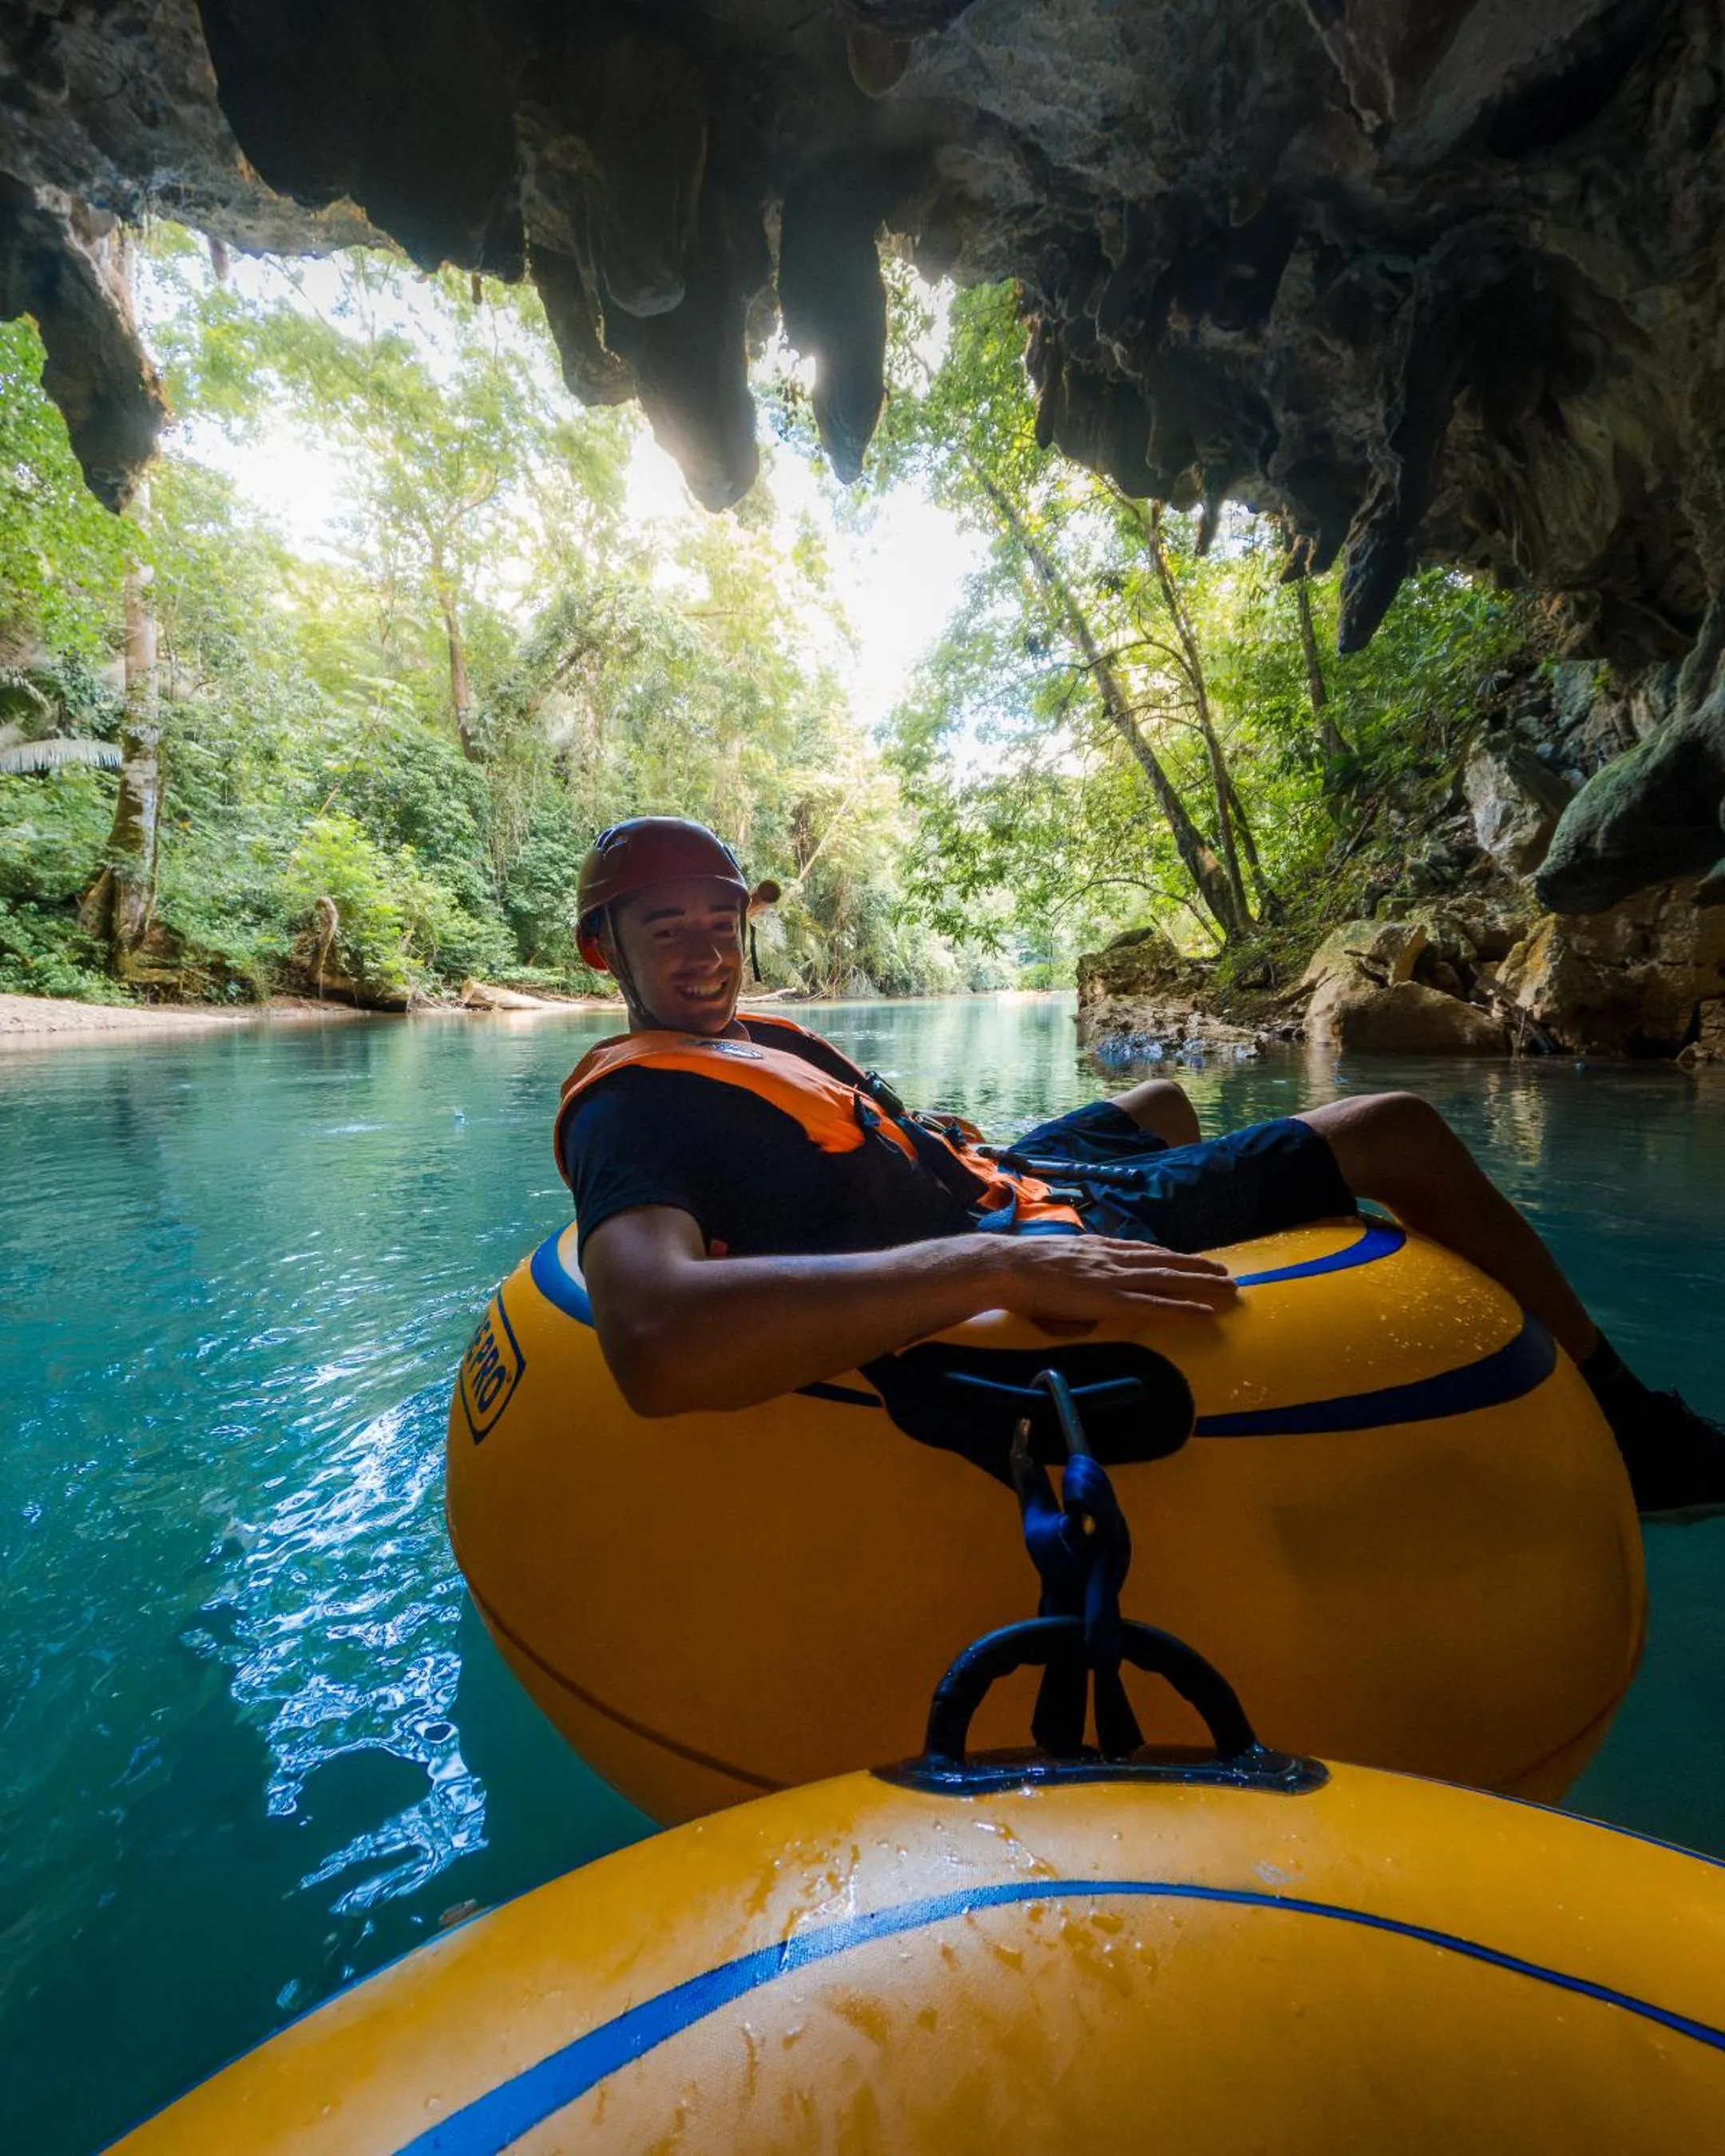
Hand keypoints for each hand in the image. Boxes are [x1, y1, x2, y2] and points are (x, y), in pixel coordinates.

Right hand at [991, 1234, 1238, 1326]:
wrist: (1009, 1267)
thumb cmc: (1020, 1271)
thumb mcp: (1056, 1264)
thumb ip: (1076, 1277)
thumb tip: (1084, 1298)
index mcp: (1099, 1249)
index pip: (1143, 1251)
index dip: (1170, 1256)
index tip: (1190, 1259)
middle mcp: (1113, 1258)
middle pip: (1165, 1262)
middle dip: (1197, 1268)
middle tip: (1224, 1273)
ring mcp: (1114, 1278)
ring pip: (1168, 1280)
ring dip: (1202, 1285)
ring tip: (1226, 1288)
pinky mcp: (1112, 1300)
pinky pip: (1156, 1305)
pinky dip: (1183, 1308)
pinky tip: (1203, 1312)